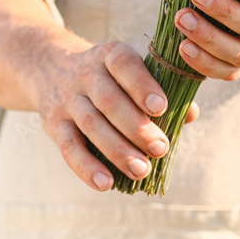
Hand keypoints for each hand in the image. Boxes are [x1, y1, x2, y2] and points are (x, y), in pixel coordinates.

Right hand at [29, 40, 199, 191]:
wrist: (49, 67)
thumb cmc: (107, 75)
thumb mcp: (129, 71)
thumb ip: (161, 89)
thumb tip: (190, 114)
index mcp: (109, 55)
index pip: (124, 64)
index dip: (142, 85)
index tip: (162, 107)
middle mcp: (85, 74)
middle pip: (109, 100)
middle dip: (136, 127)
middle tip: (160, 148)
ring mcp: (67, 99)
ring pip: (91, 125)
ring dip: (117, 150)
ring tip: (142, 170)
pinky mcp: (53, 124)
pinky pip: (68, 147)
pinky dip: (86, 167)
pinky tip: (106, 183)